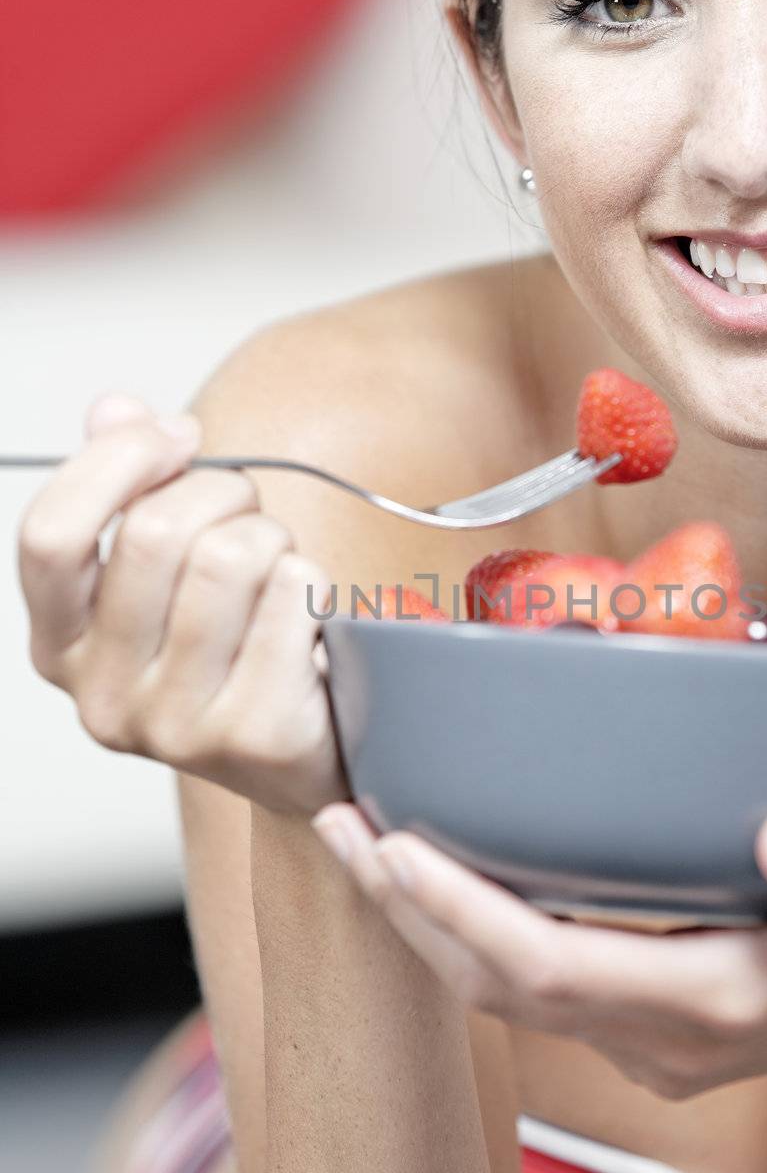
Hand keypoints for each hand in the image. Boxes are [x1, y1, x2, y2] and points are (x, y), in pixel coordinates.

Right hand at [17, 390, 348, 815]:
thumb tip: (113, 409)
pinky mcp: (256, 736)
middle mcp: (103, 698)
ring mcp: (177, 729)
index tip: (179, 435)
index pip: (49, 535)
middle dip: (223, 494)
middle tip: (250, 514)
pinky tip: (307, 620)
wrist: (301, 763)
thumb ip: (130, 489)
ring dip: (273, 539)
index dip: (117, 462)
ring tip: (278, 570)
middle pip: (156, 535)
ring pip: (231, 559)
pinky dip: (312, 585)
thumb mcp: (167, 570)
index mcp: (59, 647)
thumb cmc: (232, 649)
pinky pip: (292, 598)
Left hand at [310, 798, 766, 1097]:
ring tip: (359, 836)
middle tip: (335, 820)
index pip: (551, 968)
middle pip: (497, 986)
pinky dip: (470, 928)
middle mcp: (661, 1033)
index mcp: (716, 996)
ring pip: (503, 992)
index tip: (393, 844)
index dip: (461, 912)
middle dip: (406, 911)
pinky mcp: (640, 1025)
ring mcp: (644, 1041)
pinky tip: (439, 869)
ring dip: (423, 921)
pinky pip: (532, 984)